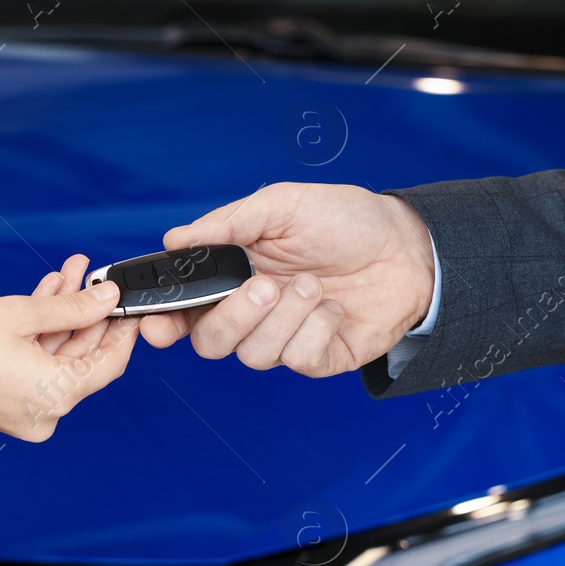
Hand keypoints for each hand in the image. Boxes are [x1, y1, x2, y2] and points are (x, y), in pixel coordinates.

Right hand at [0, 255, 137, 440]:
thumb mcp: (19, 314)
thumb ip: (71, 307)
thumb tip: (106, 297)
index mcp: (57, 396)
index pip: (111, 363)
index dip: (124, 328)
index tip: (130, 301)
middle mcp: (46, 411)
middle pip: (83, 357)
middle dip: (89, 311)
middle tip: (95, 275)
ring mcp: (25, 408)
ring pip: (58, 355)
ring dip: (64, 314)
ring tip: (72, 271)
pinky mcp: (5, 400)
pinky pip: (36, 363)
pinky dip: (41, 332)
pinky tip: (48, 293)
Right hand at [140, 183, 434, 376]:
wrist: (407, 247)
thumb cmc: (344, 220)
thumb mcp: (283, 206)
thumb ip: (228, 223)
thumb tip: (174, 238)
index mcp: (233, 275)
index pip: (184, 309)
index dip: (162, 322)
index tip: (157, 325)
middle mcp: (253, 312)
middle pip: (209, 342)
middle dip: (233, 317)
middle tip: (266, 285)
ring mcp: (284, 338)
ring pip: (252, 355)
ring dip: (284, 318)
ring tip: (315, 285)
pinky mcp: (316, 358)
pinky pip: (296, 360)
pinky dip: (314, 331)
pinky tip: (333, 308)